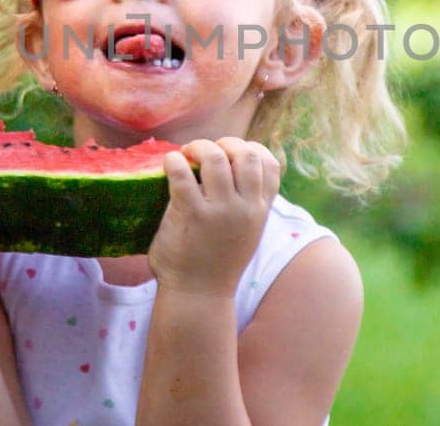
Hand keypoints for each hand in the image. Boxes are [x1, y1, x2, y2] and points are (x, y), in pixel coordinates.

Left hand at [148, 137, 283, 298]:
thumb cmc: (217, 263)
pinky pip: (182, 174)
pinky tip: (170, 164)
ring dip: (198, 147)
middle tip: (206, 151)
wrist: (198, 296)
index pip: (270, 164)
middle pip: (247, 154)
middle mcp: (245, 208)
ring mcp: (219, 211)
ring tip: (186, 154)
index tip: (233, 152)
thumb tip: (236, 172)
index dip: (252, 149)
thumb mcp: (247, 233)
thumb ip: (247, 206)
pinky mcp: (190, 215)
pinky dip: (174, 161)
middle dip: (227, 143)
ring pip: (216, 157)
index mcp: (259, 211)